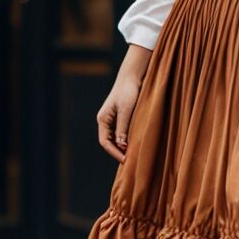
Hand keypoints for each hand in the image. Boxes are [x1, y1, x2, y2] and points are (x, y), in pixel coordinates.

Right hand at [97, 43, 151, 161]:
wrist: (132, 77)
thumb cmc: (129, 92)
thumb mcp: (126, 111)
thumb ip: (123, 128)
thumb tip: (122, 146)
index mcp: (103, 119)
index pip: (104, 142)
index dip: (114, 153)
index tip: (126, 160)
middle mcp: (105, 121)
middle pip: (109, 142)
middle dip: (118, 152)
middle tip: (131, 162)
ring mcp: (112, 119)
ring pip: (115, 139)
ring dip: (122, 147)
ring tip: (133, 156)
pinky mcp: (120, 117)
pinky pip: (121, 133)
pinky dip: (126, 140)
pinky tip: (135, 144)